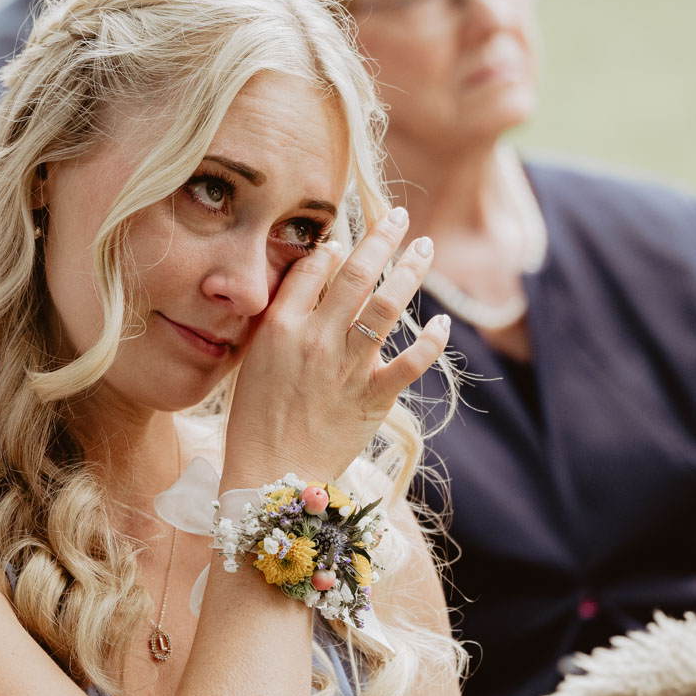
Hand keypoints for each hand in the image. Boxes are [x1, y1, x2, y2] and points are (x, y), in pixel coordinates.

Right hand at [222, 206, 451, 486]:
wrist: (272, 478)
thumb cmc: (256, 421)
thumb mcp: (254, 360)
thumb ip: (280, 317)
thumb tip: (317, 273)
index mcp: (279, 328)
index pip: (312, 269)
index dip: (336, 245)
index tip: (350, 235)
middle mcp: (315, 340)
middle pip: (357, 275)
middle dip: (383, 238)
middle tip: (400, 217)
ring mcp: (347, 367)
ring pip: (389, 305)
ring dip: (411, 270)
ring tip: (425, 248)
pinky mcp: (373, 396)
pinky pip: (412, 360)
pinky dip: (432, 339)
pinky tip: (441, 322)